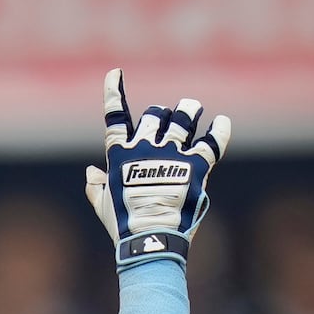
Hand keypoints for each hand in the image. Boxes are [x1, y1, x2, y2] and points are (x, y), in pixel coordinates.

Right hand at [84, 69, 232, 266]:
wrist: (151, 240)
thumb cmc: (124, 227)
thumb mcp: (103, 207)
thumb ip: (95, 186)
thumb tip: (92, 170)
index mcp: (120, 156)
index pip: (116, 118)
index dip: (114, 93)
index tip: (115, 73)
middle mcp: (145, 148)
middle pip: (154, 116)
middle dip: (160, 114)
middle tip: (167, 116)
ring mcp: (171, 155)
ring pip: (183, 119)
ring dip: (188, 111)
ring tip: (193, 108)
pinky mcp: (195, 166)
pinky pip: (212, 142)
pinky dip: (219, 130)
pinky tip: (221, 122)